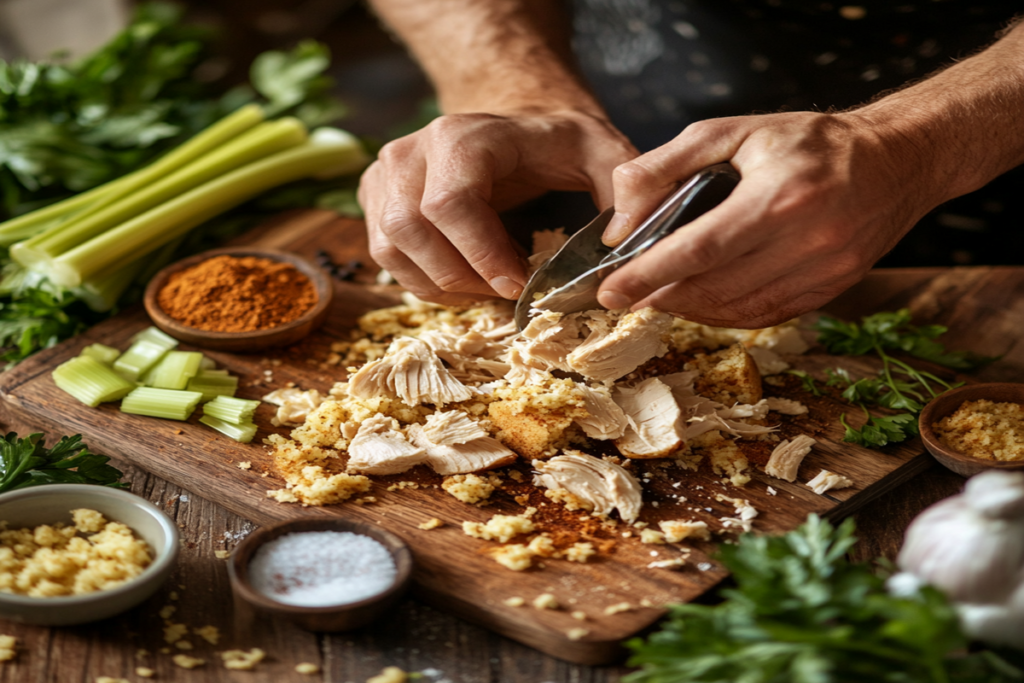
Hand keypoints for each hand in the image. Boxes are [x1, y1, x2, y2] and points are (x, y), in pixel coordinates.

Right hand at [358, 109, 636, 304]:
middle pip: (410, 230)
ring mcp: (387, 172)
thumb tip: (622, 242)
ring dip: (439, 283)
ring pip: (390, 246)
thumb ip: (624, 190)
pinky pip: (385, 253)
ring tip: (487, 287)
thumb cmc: (556, 144)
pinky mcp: (375, 196)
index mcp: (464, 136)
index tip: (517, 285)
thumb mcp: (602, 153)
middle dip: (460, 277)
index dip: (479, 254)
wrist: (514, 124)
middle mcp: (412, 150)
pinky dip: (422, 279)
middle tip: (507, 293)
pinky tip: (464, 279)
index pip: (449, 203)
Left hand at [596, 111, 946, 327]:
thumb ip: (665, 167)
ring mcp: (823, 272)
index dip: (650, 274)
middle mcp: (807, 240)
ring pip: (735, 309)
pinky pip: (762, 315)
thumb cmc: (807, 141)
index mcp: (779, 195)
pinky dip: (722, 313)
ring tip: (656, 294)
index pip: (700, 248)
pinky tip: (698, 299)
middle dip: (659, 295)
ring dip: (687, 307)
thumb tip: (620, 221)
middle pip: (714, 286)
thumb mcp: (731, 131)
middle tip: (624, 293)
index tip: (611, 291)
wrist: (895, 160)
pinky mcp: (830, 291)